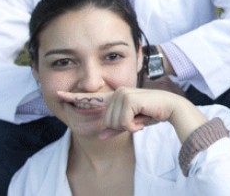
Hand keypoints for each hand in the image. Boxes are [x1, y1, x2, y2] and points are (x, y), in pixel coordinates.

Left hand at [57, 87, 205, 140]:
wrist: (171, 108)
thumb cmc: (153, 113)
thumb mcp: (132, 123)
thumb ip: (114, 128)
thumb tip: (99, 136)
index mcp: (116, 96)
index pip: (91, 97)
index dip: (74, 97)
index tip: (59, 94)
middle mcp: (117, 92)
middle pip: (106, 121)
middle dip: (123, 127)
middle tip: (138, 121)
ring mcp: (122, 94)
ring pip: (114, 122)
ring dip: (129, 126)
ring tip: (141, 118)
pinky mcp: (128, 99)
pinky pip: (123, 123)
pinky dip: (134, 126)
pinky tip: (143, 119)